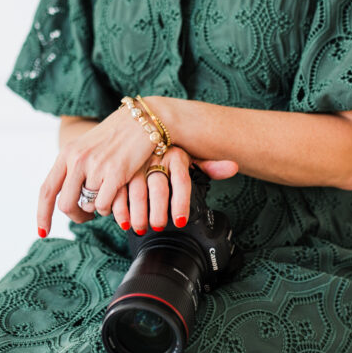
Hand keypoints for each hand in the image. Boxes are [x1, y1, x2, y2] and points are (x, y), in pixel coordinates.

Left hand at [37, 104, 156, 232]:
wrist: (141, 120)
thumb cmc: (115, 137)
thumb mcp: (86, 147)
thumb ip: (73, 169)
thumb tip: (66, 199)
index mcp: (67, 153)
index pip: (47, 190)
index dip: (42, 213)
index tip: (43, 231)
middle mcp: (78, 159)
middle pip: (65, 204)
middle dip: (75, 216)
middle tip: (86, 217)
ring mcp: (96, 166)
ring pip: (88, 206)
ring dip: (97, 209)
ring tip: (107, 195)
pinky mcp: (116, 173)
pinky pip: (103, 205)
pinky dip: (108, 208)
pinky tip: (115, 197)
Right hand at [109, 145, 237, 233]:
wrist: (139, 124)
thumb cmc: (168, 148)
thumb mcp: (189, 154)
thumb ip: (208, 165)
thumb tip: (234, 167)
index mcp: (175, 154)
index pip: (181, 179)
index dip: (181, 202)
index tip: (181, 221)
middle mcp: (155, 157)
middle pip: (158, 187)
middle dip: (158, 211)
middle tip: (158, 227)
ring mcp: (135, 163)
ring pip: (136, 189)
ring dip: (137, 212)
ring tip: (141, 227)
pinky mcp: (118, 168)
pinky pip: (117, 188)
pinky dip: (119, 207)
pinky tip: (123, 220)